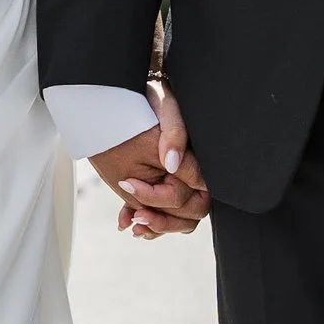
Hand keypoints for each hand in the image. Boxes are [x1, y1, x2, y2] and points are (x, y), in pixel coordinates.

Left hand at [91, 79, 209, 238]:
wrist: (125, 98)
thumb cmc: (151, 97)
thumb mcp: (165, 107)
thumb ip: (175, 133)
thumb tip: (172, 164)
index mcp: (197, 157)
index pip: (196, 192)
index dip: (167, 199)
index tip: (135, 190)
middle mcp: (192, 174)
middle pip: (191, 213)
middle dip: (164, 221)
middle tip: (137, 217)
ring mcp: (178, 182)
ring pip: (178, 218)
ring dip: (156, 225)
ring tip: (132, 224)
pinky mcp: (162, 184)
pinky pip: (162, 212)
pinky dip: (145, 220)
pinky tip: (125, 220)